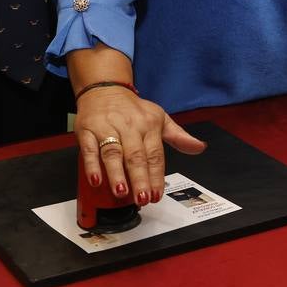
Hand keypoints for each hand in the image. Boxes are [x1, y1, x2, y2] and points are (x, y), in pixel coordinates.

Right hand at [74, 86, 205, 206]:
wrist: (105, 87)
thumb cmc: (132, 108)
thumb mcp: (159, 117)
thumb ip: (178, 136)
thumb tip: (199, 147)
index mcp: (148, 125)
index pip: (154, 154)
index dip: (156, 176)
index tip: (157, 195)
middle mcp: (128, 126)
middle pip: (135, 155)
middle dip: (139, 178)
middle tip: (143, 198)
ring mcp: (106, 127)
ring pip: (112, 152)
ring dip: (116, 173)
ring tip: (121, 192)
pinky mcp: (87, 129)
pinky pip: (89, 148)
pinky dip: (91, 164)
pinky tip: (95, 180)